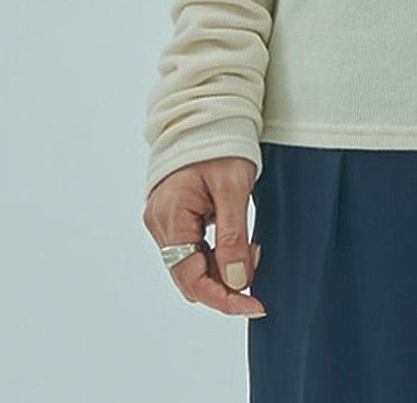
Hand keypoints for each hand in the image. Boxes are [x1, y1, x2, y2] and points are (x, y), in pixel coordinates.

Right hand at [143, 156, 266, 316]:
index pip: (192, 278)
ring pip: (189, 265)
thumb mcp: (235, 188)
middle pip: (188, 277)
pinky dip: (213, 253)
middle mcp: (158, 223)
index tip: (255, 305)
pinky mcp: (169, 216)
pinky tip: (235, 241)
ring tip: (250, 247)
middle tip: (257, 262)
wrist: (207, 113)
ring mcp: (161, 220)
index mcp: (171, 215)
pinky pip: (189, 248)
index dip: (224, 298)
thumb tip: (237, 282)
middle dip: (225, 282)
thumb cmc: (221, 142)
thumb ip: (234, 237)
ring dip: (220, 268)